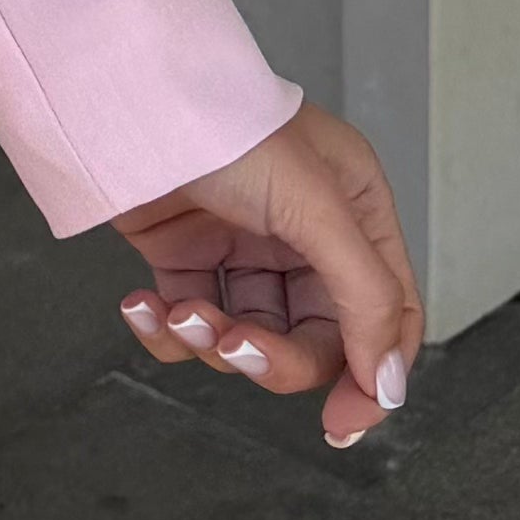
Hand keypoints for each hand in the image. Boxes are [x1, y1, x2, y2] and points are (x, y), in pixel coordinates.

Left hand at [109, 97, 424, 450]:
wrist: (130, 95)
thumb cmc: (229, 125)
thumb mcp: (318, 208)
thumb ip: (365, 297)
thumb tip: (388, 383)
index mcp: (356, 212)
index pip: (387, 316)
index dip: (371, 377)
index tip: (343, 425)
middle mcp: (306, 233)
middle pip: (315, 339)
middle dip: (272, 357)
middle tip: (234, 347)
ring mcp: (244, 246)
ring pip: (251, 337)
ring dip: (212, 341)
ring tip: (179, 314)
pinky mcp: (185, 253)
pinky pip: (191, 320)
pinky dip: (167, 329)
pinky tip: (143, 306)